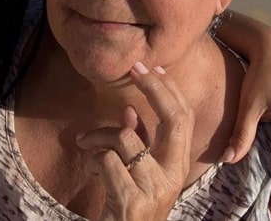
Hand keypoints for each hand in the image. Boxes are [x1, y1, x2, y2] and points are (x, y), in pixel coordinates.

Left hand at [75, 62, 194, 220]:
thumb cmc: (129, 204)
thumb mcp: (139, 171)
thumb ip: (140, 142)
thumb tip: (130, 110)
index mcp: (177, 164)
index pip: (183, 117)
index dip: (168, 88)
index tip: (150, 67)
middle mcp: (173, 176)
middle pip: (173, 119)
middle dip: (153, 88)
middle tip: (134, 69)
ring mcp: (155, 191)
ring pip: (126, 137)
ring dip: (99, 134)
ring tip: (86, 142)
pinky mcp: (132, 203)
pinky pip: (108, 162)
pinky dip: (94, 158)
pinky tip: (92, 166)